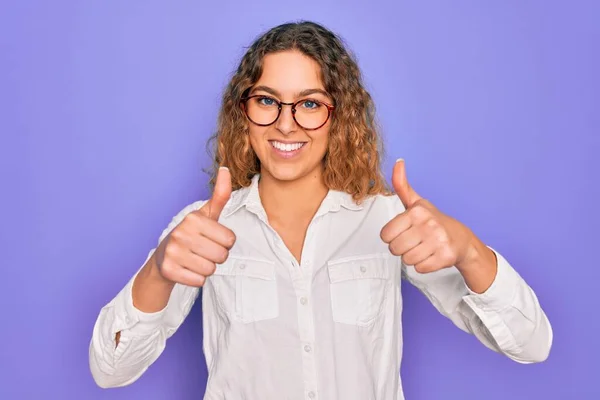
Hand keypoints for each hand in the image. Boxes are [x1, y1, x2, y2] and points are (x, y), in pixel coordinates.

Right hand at [154, 167, 235, 286]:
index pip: (230, 239)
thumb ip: (220, 195)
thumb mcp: (206, 214)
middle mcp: (181, 233)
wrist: (163, 257)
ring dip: (206, 268)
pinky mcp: (169, 270)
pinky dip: (196, 279)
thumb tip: (226, 169)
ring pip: (211, 270)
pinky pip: (199, 281)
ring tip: (194, 259)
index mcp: (193, 218)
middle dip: (217, 256)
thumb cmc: (192, 234)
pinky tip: (187, 269)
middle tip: (202, 251)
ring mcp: (173, 252)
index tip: (210, 238)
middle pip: (222, 255)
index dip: (224, 242)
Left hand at [380, 159, 475, 272]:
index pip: (385, 235)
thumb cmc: (433, 221)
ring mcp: (438, 241)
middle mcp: (428, 224)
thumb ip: (402, 185)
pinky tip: (432, 255)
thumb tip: (398, 161)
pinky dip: (424, 266)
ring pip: (406, 260)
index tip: (405, 231)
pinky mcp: (445, 257)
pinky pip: (420, 269)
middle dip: (402, 248)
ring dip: (413, 258)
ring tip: (424, 248)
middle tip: (415, 241)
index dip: (392, 236)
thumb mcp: (416, 202)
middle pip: (394, 249)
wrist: (461, 239)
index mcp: (416, 211)